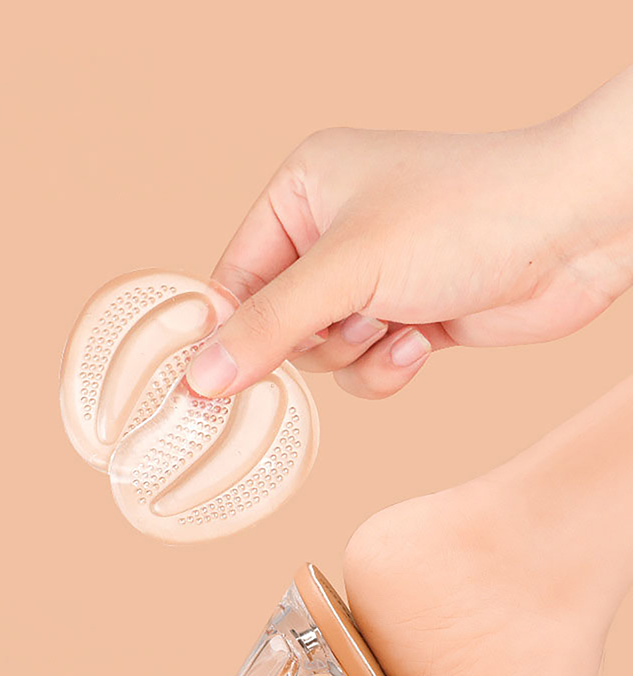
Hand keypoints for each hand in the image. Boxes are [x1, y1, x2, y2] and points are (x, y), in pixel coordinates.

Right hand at [186, 71, 632, 398]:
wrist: (576, 231)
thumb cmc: (465, 215)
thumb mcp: (348, 269)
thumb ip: (269, 325)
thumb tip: (202, 376)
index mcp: (302, 192)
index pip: (234, 275)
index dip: (229, 328)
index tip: (212, 380)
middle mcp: (331, 233)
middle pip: (276, 321)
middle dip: (314, 337)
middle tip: (349, 320)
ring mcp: (370, 278)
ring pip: (321, 352)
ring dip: (355, 351)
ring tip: (396, 320)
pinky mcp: (405, 315)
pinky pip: (363, 366)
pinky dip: (386, 365)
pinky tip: (420, 342)